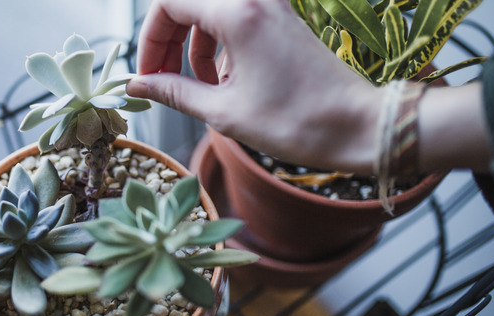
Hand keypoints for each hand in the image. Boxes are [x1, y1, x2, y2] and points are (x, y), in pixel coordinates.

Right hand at [127, 0, 382, 173]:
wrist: (356, 125)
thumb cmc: (297, 121)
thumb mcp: (223, 112)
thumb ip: (173, 92)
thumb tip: (137, 86)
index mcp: (239, 13)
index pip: (169, 2)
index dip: (150, 39)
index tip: (148, 74)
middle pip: (187, 2)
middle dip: (167, 39)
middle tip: (163, 78)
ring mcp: (271, 6)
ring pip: (209, 10)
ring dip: (192, 45)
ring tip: (196, 87)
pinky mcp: (281, 20)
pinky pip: (234, 19)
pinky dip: (217, 45)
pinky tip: (222, 81)